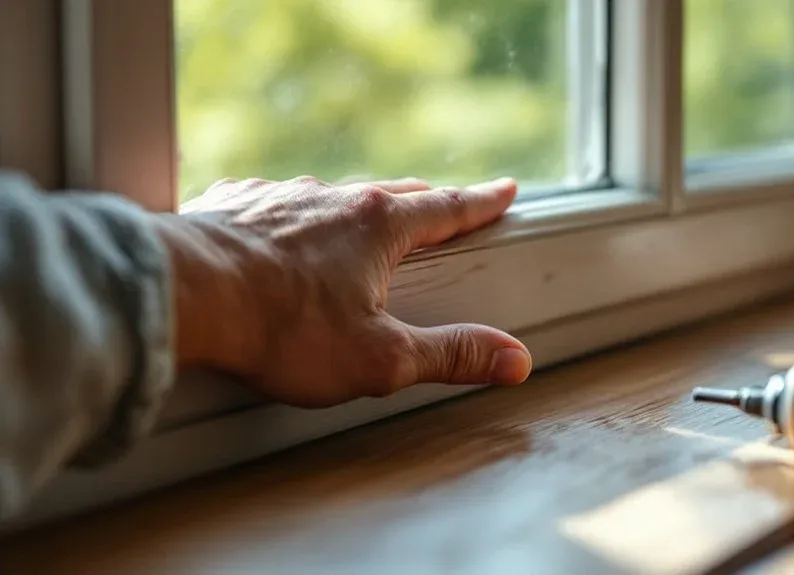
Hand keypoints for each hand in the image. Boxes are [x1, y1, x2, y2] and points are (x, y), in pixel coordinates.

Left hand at [155, 176, 531, 406]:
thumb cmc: (281, 329)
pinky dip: (292, 218)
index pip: (446, 208)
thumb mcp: (381, 357)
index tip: (504, 190)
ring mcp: (279, 195)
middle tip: (442, 206)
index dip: (480, 202)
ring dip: (354, 211)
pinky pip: (275, 204)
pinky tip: (280, 236)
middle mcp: (332, 198)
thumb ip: (452, 354)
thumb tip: (515, 359)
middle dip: (424, 201)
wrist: (182, 296)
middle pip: (394, 193)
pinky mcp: (233, 204)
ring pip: (333, 197)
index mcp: (378, 226)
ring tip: (358, 227)